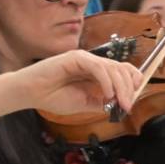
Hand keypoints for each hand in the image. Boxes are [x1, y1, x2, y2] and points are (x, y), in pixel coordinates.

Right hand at [17, 50, 143, 116]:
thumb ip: (101, 102)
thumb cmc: (53, 97)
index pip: (121, 71)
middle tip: (127, 106)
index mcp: (96, 73)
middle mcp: (93, 63)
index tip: (133, 100)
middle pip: (121, 68)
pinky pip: (98, 67)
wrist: (30, 94)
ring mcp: (85, 59)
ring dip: (120, 87)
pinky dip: (106, 81)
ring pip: (112, 67)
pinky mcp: (76, 58)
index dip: (132, 82)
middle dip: (129, 88)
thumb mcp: (84, 103)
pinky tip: (107, 94)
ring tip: (120, 103)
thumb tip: (120, 105)